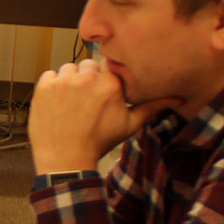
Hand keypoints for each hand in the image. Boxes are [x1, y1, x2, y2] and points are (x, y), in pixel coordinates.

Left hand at [28, 60, 178, 173]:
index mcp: (110, 84)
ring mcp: (63, 81)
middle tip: (87, 100)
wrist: (65, 159)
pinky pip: (50, 74)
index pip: (109, 64)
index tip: (102, 90)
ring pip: (69, 68)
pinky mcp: (44, 86)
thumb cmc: (99, 142)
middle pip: (89, 65)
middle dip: (89, 78)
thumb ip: (153, 106)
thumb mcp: (129, 124)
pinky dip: (52, 85)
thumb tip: (179, 98)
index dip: (106, 77)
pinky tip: (58, 103)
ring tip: (72, 102)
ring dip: (70, 80)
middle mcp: (87, 78)